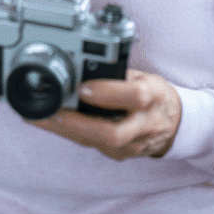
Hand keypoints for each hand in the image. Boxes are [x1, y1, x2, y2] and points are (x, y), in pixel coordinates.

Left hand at [33, 70, 181, 159]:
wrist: (174, 124)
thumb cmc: (154, 94)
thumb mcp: (143, 76)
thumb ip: (118, 73)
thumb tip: (84, 60)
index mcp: (152, 97)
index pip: (134, 97)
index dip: (108, 93)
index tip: (83, 88)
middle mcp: (143, 125)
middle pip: (114, 133)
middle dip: (79, 124)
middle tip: (54, 111)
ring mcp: (132, 145)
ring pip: (96, 142)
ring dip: (65, 130)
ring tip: (39, 116)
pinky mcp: (119, 154)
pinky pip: (91, 144)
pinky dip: (68, 133)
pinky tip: (48, 122)